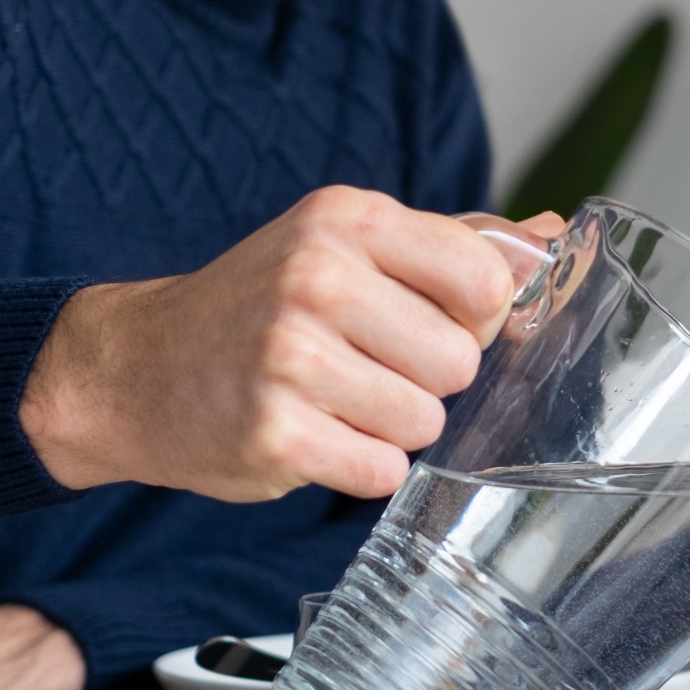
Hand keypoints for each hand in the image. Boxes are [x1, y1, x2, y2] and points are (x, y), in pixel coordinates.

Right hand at [20, 192, 566, 500]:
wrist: (133, 367)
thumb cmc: (259, 304)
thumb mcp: (344, 244)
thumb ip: (454, 242)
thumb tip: (555, 232)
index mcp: (348, 219)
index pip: (486, 281)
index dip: (476, 318)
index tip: (435, 322)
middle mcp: (318, 277)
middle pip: (461, 360)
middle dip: (429, 378)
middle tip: (367, 366)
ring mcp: (290, 357)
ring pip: (425, 420)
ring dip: (393, 426)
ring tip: (335, 400)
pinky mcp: (274, 433)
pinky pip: (380, 471)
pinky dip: (359, 465)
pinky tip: (315, 435)